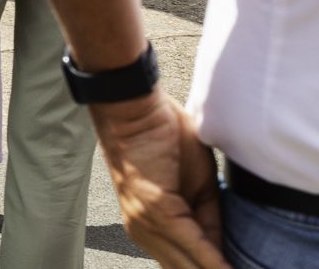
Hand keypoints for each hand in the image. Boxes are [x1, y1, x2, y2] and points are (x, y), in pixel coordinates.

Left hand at [90, 94, 227, 268]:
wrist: (134, 109)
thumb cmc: (163, 138)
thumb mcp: (197, 185)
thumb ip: (206, 220)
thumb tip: (220, 249)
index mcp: (152, 225)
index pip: (187, 263)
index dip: (212, 268)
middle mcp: (144, 229)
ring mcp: (145, 221)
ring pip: (187, 263)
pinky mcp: (155, 208)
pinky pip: (190, 241)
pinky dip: (212, 258)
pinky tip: (227, 268)